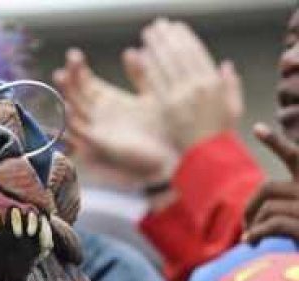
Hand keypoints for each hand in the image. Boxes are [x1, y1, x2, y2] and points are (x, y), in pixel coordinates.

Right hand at [53, 48, 177, 188]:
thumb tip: (131, 51)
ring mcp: (98, 129)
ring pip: (74, 110)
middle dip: (70, 77)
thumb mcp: (152, 93)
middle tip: (69, 59)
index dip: (77, 69)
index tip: (73, 54)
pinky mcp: (100, 142)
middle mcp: (100, 115)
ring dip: (66, 94)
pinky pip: (81, 131)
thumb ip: (141, 74)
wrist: (171, 153)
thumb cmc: (163, 127)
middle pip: (76, 94)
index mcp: (110, 101)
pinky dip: (71, 120)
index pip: (86, 83)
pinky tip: (67, 106)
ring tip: (61, 76)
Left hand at [141, 19, 242, 152]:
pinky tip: (141, 55)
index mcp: (213, 83)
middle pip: (179, 54)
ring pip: (167, 64)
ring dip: (156, 46)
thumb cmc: (221, 138)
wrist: (209, 160)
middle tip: (157, 26)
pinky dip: (149, 67)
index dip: (185, 38)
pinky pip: (156, 82)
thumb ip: (231, 85)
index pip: (197, 53)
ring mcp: (182, 97)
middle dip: (167, 37)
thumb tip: (225, 65)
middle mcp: (198, 86)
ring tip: (147, 34)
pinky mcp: (167, 108)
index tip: (176, 28)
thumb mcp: (233, 109)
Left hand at [243, 123, 298, 243]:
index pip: (294, 155)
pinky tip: (252, 242)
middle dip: (249, 206)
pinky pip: (270, 224)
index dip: (275, 142)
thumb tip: (252, 218)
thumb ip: (286, 206)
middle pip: (267, 188)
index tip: (257, 127)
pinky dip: (256, 234)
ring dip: (253, 226)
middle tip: (244, 224)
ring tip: (250, 240)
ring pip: (266, 209)